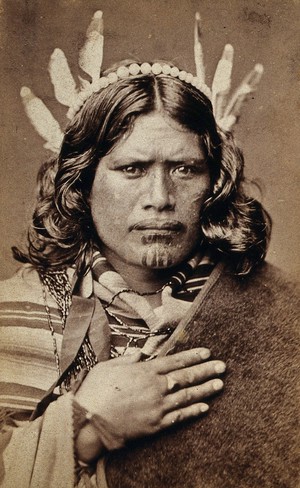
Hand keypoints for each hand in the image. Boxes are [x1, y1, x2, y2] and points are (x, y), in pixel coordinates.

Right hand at [75, 348, 224, 462]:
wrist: (87, 421)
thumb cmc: (95, 391)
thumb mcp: (109, 366)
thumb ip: (127, 358)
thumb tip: (140, 354)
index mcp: (145, 371)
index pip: (175, 361)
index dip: (193, 356)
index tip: (207, 353)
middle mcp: (155, 387)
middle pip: (186, 377)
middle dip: (206, 370)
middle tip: (222, 366)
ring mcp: (157, 407)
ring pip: (187, 396)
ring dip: (205, 390)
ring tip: (220, 384)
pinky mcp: (155, 425)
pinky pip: (179, 417)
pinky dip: (193, 412)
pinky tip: (205, 407)